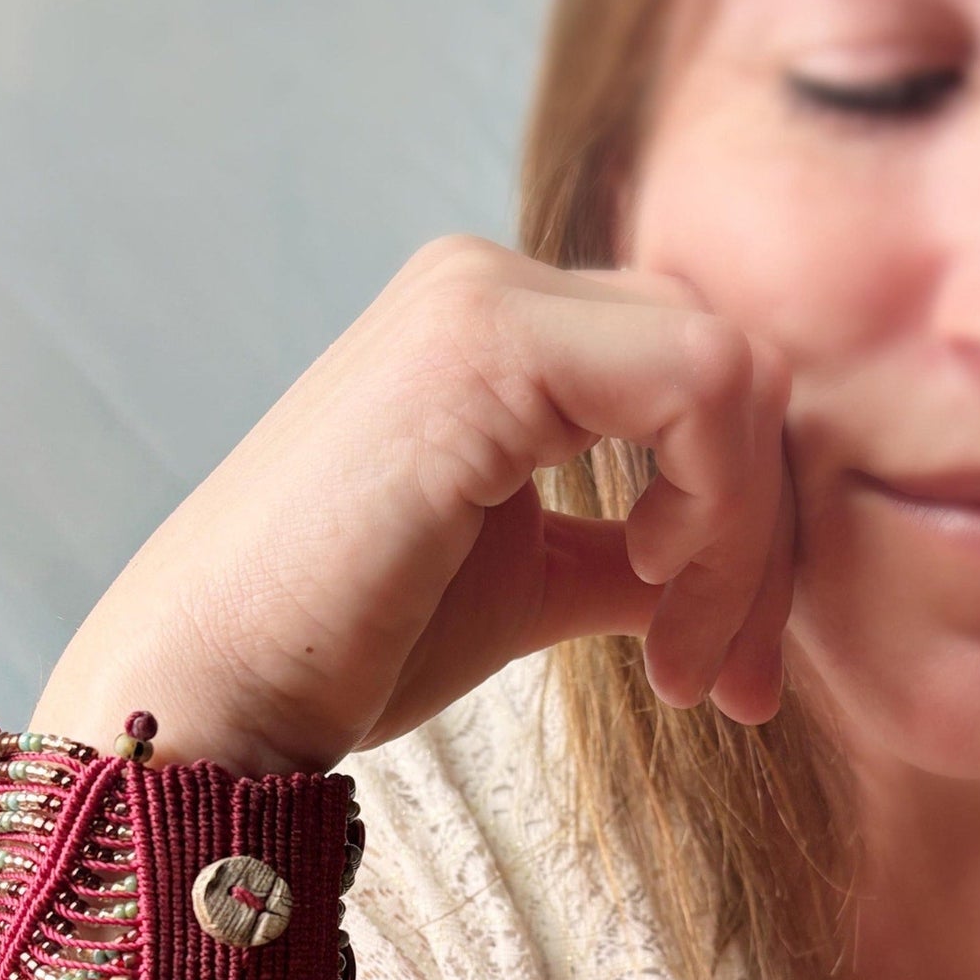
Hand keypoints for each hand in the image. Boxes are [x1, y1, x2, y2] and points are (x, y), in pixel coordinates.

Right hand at [31, 235, 793, 771]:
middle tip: (736, 677)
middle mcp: (493, 286)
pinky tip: (655, 588)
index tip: (732, 665)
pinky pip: (697, 388)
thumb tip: (738, 574)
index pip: (697, 384)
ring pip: (730, 374)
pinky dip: (717, 506)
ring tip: (689, 661)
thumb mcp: (534, 585)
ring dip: (745, 540)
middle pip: (730, 371)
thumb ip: (636, 555)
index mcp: (502, 333)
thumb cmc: (354, 645)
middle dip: (763, 538)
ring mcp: (484, 299)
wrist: (217, 693)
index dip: (748, 521)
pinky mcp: (484, 346)